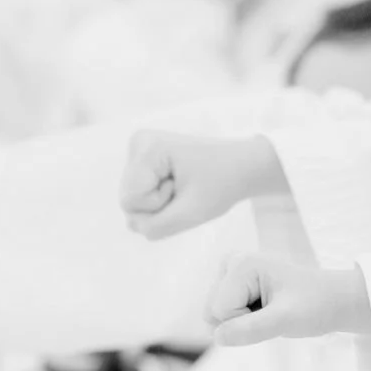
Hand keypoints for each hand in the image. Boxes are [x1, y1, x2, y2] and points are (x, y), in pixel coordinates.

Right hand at [122, 130, 282, 239]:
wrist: (242, 165)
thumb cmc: (222, 184)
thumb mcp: (190, 214)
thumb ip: (155, 226)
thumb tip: (132, 225)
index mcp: (147, 148)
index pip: (129, 200)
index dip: (157, 206)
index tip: (182, 190)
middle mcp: (138, 144)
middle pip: (128, 199)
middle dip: (157, 205)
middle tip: (185, 191)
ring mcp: (141, 151)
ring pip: (134, 199)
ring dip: (160, 204)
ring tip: (184, 188)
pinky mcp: (146, 159)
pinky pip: (141, 193)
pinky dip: (160, 199)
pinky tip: (179, 186)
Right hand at [205, 254, 370, 345]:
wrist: (334, 301)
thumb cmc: (315, 306)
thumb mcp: (286, 320)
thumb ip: (251, 329)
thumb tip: (217, 337)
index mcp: (242, 264)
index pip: (218, 310)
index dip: (244, 322)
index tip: (273, 313)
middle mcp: (232, 262)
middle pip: (211, 312)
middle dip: (240, 323)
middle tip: (272, 314)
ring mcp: (232, 273)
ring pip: (215, 316)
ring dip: (242, 323)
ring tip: (270, 311)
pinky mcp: (235, 285)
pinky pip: (224, 315)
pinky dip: (244, 320)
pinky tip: (266, 310)